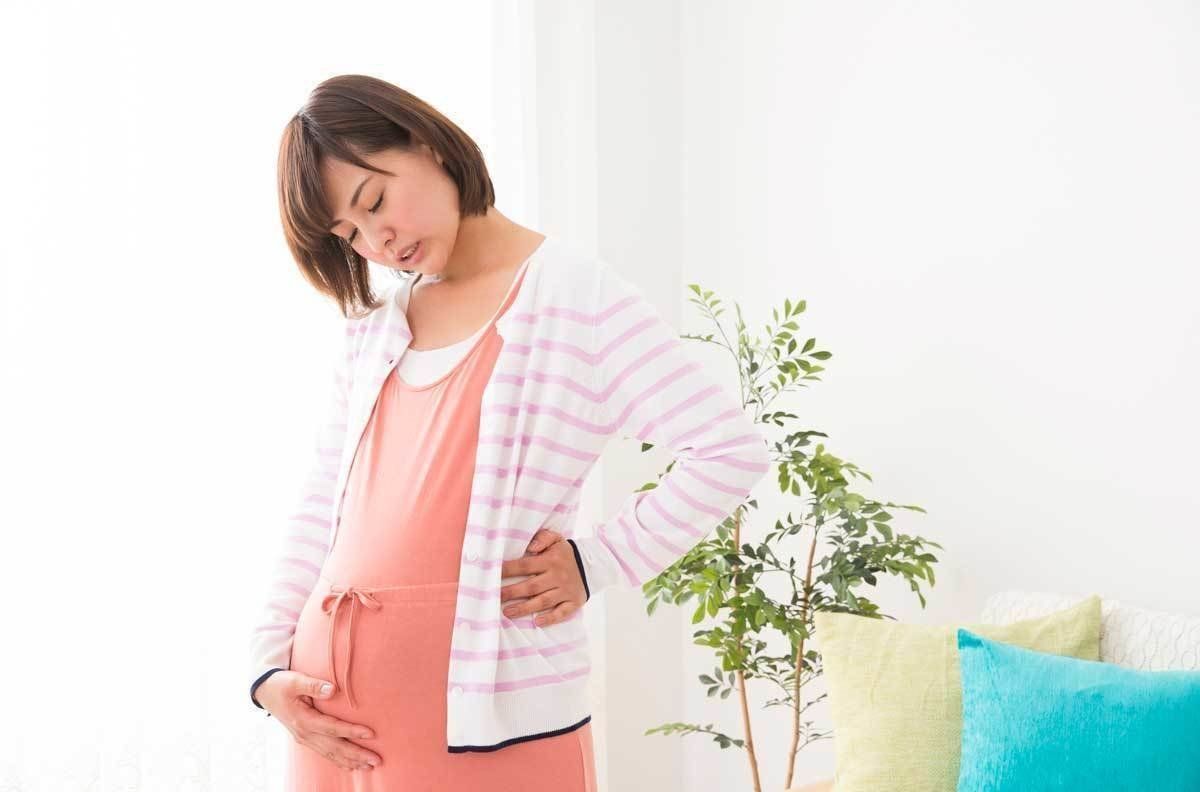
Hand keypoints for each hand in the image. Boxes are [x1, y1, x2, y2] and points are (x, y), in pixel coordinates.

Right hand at [256, 670, 381, 771]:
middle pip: (335, 747)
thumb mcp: (295, 681)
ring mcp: (305, 738)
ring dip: (350, 761)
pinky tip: (351, 766)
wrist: (265, 692)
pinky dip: (338, 761)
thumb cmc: (282, 684)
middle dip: (356, 755)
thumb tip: (332, 689)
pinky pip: (324, 753)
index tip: (370, 733)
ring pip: (331, 754)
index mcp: (304, 720)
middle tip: (376, 760)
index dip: (351, 731)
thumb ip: (313, 685)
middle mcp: (305, 734)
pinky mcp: (306, 739)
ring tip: (369, 767)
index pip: (333, 728)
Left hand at [500, 527, 587, 626]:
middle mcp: (557, 576)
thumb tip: (531, 547)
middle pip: (531, 586)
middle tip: (495, 597)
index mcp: (551, 560)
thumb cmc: (566, 554)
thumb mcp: (557, 539)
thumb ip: (543, 538)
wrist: (593, 565)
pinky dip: (550, 618)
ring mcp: (565, 591)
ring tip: (507, 612)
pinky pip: (562, 613)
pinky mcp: (573, 602)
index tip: (493, 574)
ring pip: (543, 602)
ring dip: (524, 608)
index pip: (525, 565)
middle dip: (512, 592)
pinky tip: (537, 622)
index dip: (509, 570)